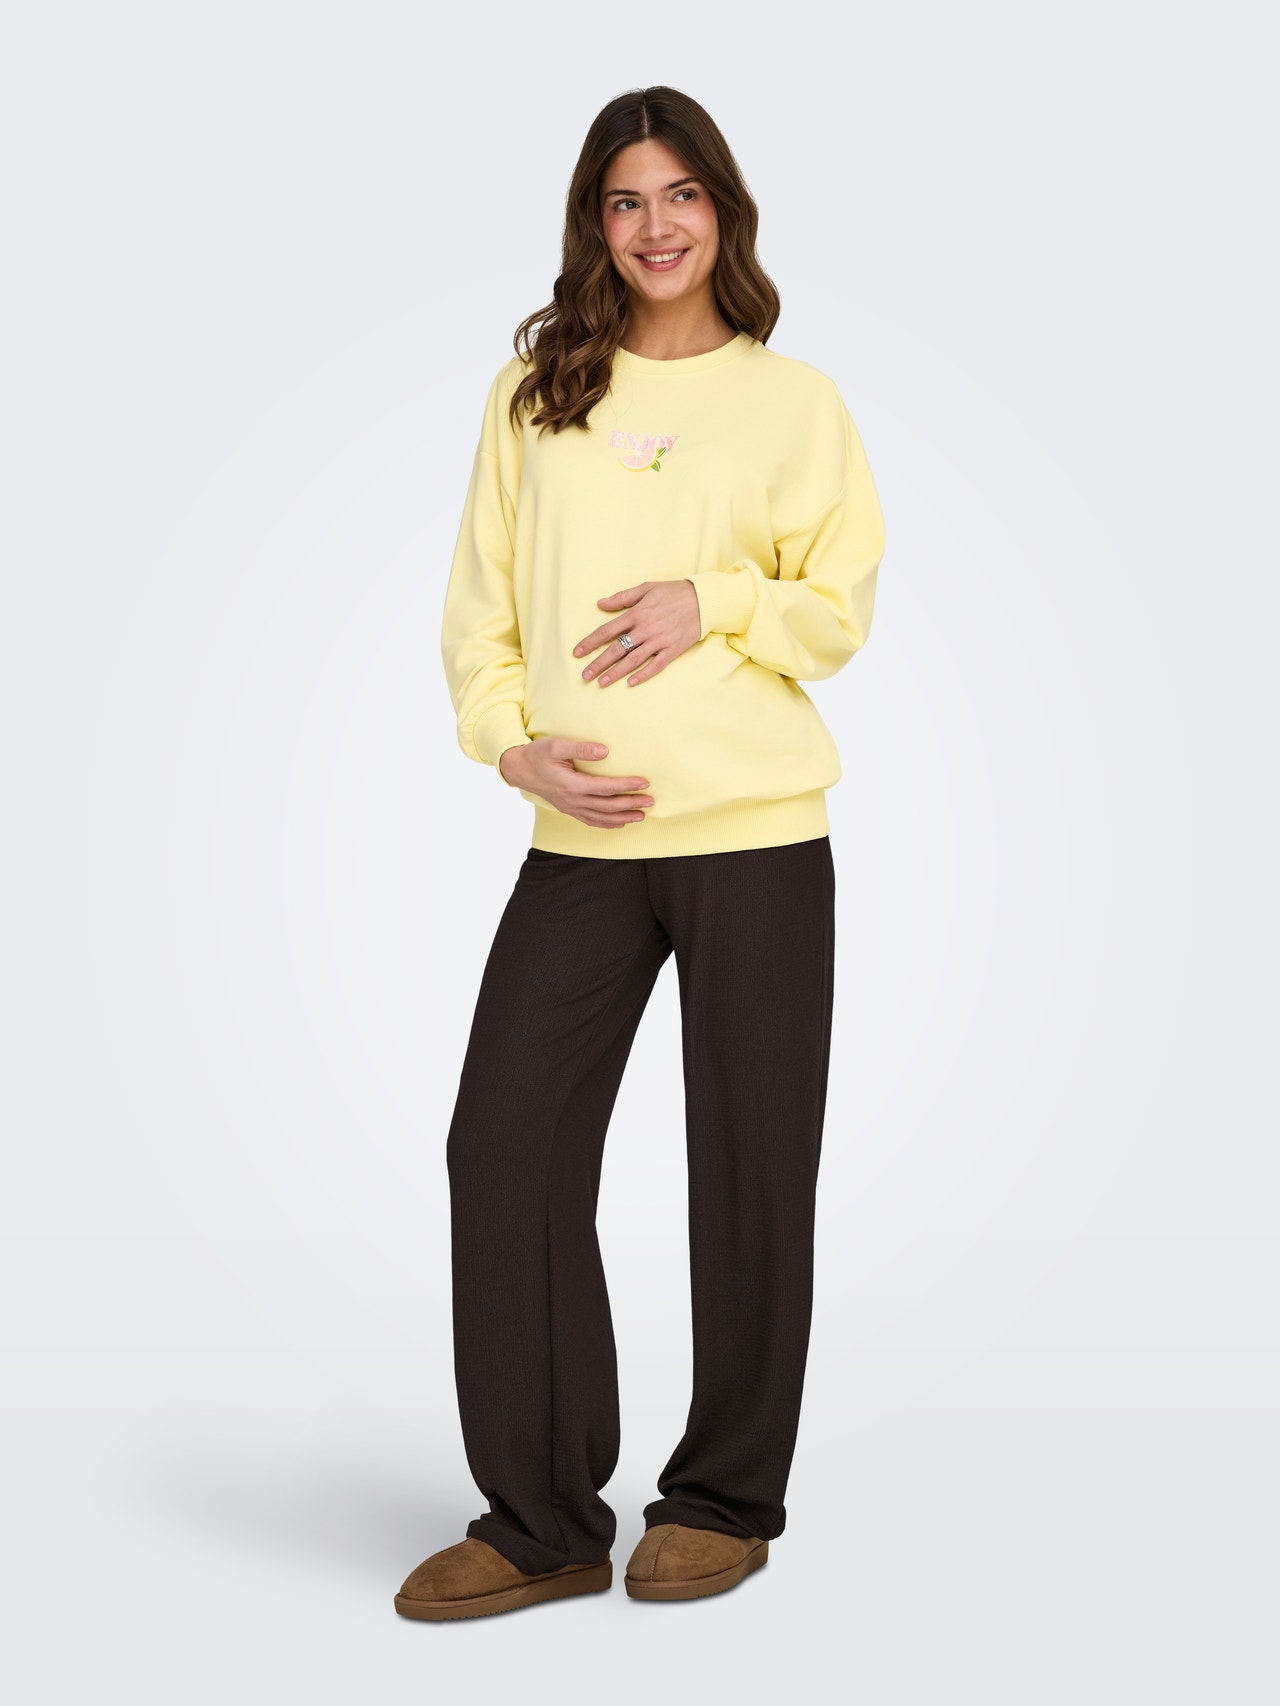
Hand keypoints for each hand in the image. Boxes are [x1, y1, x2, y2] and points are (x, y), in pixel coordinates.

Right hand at [498, 738, 654, 828]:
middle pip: (607, 806)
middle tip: (651, 801)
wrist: (519, 769)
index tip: (644, 783)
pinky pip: (590, 821)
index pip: (605, 788)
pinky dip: (607, 824)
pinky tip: (620, 823)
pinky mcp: (568, 809)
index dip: (626, 786)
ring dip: (623, 818)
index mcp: (571, 785)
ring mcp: (570, 808)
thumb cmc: (538, 755)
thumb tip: (605, 751)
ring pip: (601, 817)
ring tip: (641, 816)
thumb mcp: (556, 746)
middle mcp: (572, 800)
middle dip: (631, 804)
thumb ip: (580, 748)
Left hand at [573, 579, 700, 686]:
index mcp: (636, 614)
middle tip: (585, 676)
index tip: (577, 653)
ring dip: (616, 672)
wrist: (703, 600)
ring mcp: (659, 641)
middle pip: (616, 649)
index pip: (607, 631)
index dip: (590, 643)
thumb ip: (622, 598)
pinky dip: (643, 674)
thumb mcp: (646, 588)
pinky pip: (656, 665)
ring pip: (632, 660)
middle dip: (598, 663)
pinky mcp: (672, 649)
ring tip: (601, 683)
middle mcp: (645, 629)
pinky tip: (631, 683)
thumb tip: (600, 604)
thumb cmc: (672, 592)